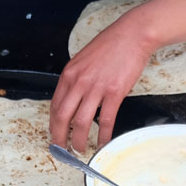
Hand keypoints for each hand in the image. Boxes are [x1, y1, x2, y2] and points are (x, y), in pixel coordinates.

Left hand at [50, 17, 154, 154]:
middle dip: (60, 138)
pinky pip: (106, 119)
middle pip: (62, 117)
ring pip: (81, 122)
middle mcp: (79, 82)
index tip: (55, 135)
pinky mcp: (114, 92)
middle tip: (62, 150)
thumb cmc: (110, 45)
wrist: (132, 34)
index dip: (53, 124)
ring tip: (80, 150)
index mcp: (69, 74)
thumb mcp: (83, 59)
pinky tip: (104, 142)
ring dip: (79, 140)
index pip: (54, 105)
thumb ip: (76, 78)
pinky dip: (104, 135)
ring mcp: (96, 87)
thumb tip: (72, 98)